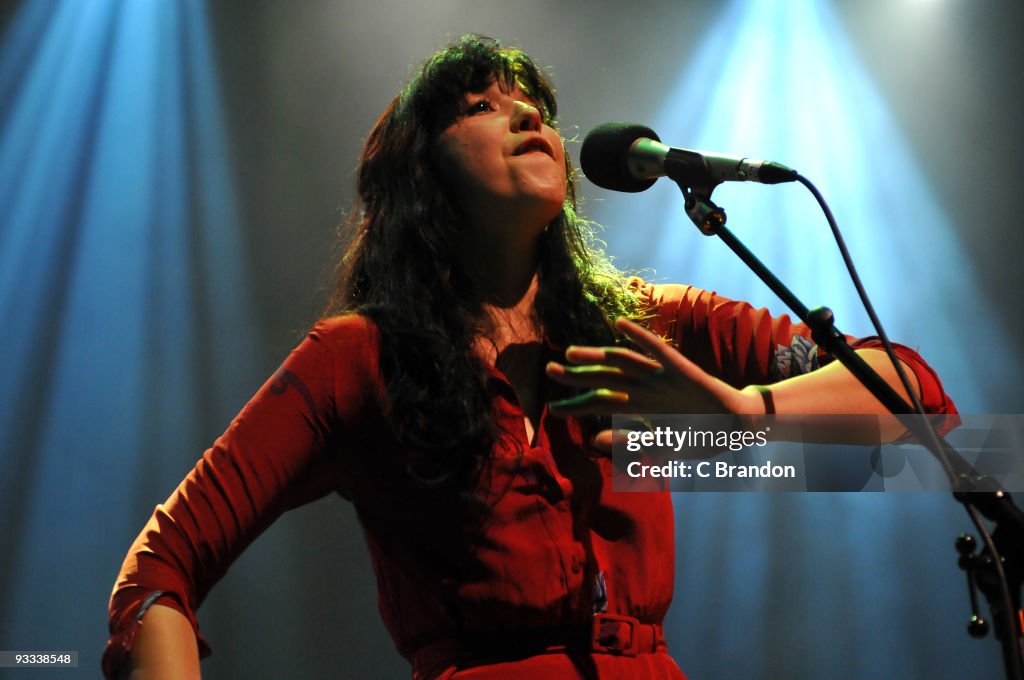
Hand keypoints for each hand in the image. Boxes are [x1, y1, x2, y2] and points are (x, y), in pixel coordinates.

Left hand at [546, 318, 762, 448]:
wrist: (736, 426)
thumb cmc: (699, 436)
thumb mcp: (661, 447)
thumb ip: (629, 444)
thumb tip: (593, 440)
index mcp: (639, 407)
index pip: (601, 402)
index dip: (577, 404)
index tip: (552, 408)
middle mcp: (645, 389)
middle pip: (605, 378)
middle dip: (577, 375)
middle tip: (549, 371)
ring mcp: (661, 377)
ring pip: (624, 363)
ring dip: (598, 356)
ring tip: (571, 352)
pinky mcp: (681, 368)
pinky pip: (657, 350)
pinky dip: (639, 336)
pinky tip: (620, 325)